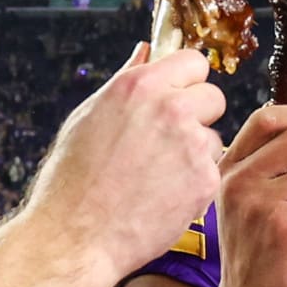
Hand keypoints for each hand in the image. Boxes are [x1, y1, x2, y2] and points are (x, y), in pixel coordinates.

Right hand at [24, 44, 227, 284]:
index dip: (186, 82)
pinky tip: (163, 195)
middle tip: (169, 141)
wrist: (76, 236)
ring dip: (195, 153)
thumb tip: (146, 51)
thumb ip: (127, 80)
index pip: (193, 62)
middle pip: (214, 96)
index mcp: (140, 85)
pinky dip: (194, 184)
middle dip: (198, 115)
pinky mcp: (205, 180)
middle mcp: (170, 107)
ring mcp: (191, 144)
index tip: (178, 98)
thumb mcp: (89, 116)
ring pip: (213, 138)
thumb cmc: (73, 178)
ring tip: (157, 176)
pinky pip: (211, 171)